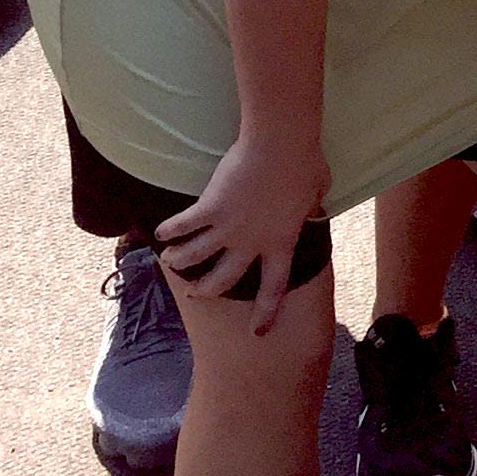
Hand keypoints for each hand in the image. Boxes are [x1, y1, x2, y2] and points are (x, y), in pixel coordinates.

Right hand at [152, 130, 327, 335]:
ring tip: (171, 261)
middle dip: (207, 290)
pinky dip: (169, 231)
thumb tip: (314, 208)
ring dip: (180, 262)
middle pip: (224, 279)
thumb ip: (311, 207)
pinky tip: (159, 233)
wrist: (280, 144)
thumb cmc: (304, 161)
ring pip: (195, 257)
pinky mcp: (209, 208)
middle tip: (196, 292)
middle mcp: (251, 242)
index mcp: (281, 241)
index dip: (266, 311)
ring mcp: (228, 227)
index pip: (274, 286)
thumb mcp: (317, 191)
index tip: (257, 331)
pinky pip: (183, 226)